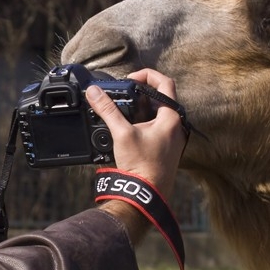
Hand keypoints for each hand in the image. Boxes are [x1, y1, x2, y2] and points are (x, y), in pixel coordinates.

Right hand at [85, 68, 185, 201]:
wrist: (147, 194)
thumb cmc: (142, 166)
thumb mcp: (121, 133)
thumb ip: (107, 110)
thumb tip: (94, 92)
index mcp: (171, 117)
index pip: (165, 82)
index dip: (147, 75)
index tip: (130, 79)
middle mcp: (176, 126)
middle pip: (160, 97)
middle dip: (139, 93)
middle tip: (123, 93)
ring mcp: (171, 138)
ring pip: (157, 113)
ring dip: (139, 108)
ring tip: (122, 111)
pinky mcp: (164, 148)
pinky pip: (155, 127)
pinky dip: (141, 122)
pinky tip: (127, 129)